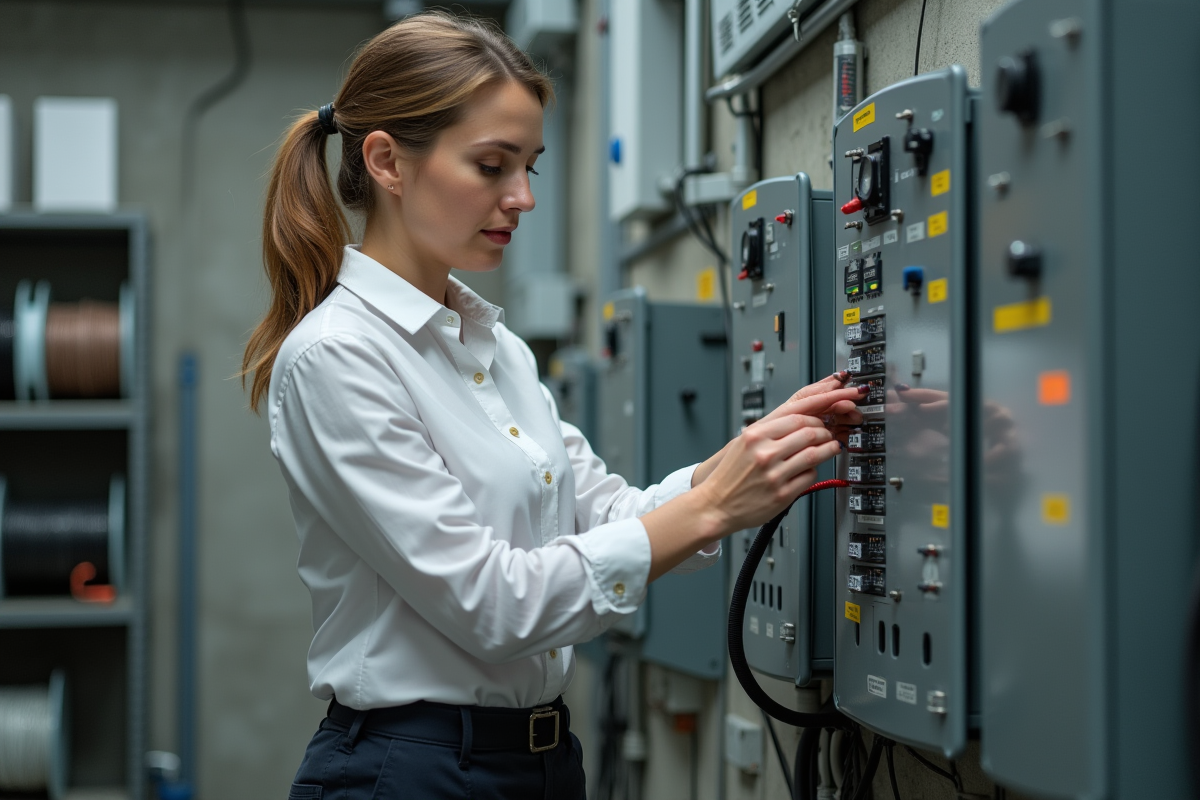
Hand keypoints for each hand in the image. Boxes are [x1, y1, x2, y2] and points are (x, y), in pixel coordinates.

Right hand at [695, 384, 865, 533]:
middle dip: (824, 434)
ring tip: (831, 449)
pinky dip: (814, 472)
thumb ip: (768, 431)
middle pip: (809, 435)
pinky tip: (809, 470)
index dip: (814, 420)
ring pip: (814, 455)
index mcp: (755, 436)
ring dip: (828, 450)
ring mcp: (774, 475)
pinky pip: (809, 477)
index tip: (819, 423)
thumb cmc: (729, 476)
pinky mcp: (782, 495)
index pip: (796, 419)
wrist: (716, 505)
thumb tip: (799, 422)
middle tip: (828, 436)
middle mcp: (764, 454)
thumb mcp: (742, 444)